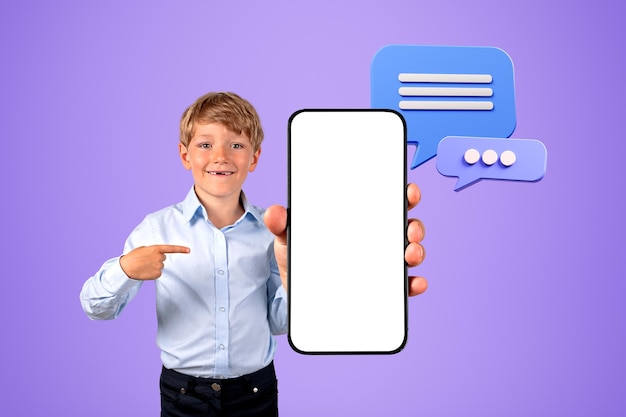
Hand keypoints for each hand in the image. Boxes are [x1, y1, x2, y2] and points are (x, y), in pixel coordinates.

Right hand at [120, 245, 189, 279]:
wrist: (126, 268)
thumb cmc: (133, 257)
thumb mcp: (143, 249)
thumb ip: (152, 250)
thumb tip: (157, 253)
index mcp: (155, 249)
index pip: (171, 248)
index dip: (181, 249)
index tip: (189, 250)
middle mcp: (159, 257)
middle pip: (163, 258)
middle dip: (157, 259)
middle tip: (146, 260)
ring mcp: (159, 266)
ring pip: (160, 266)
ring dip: (154, 266)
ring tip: (144, 266)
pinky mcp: (157, 274)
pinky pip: (158, 273)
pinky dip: (153, 272)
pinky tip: (146, 271)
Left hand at [263, 183, 427, 295]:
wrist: (293, 296)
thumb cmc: (297, 259)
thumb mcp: (288, 239)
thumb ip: (282, 225)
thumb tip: (274, 212)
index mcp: (357, 220)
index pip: (385, 202)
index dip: (403, 194)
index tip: (409, 191)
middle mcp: (374, 239)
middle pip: (404, 226)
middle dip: (414, 225)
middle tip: (409, 228)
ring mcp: (380, 264)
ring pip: (408, 252)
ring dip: (416, 251)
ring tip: (410, 254)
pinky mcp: (381, 289)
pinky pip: (403, 286)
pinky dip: (413, 284)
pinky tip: (414, 283)